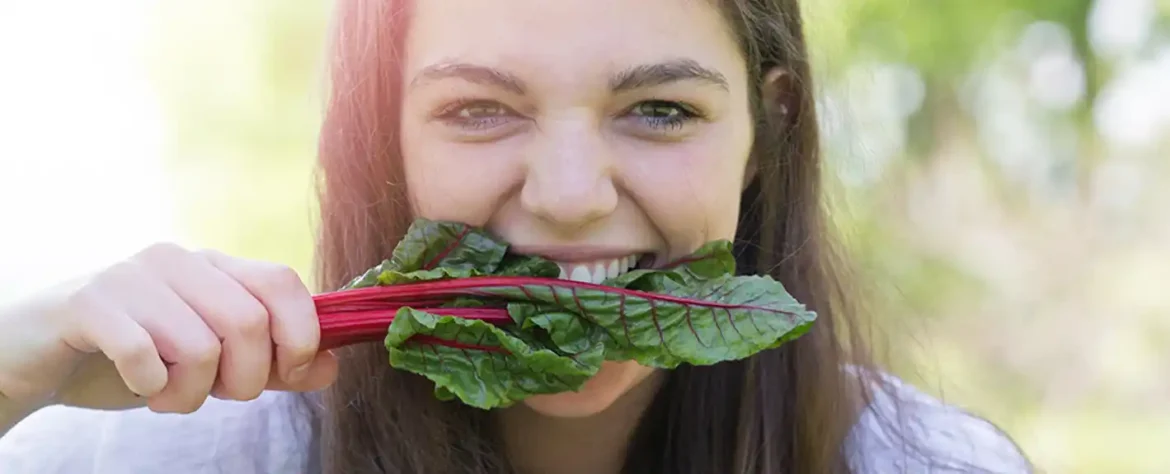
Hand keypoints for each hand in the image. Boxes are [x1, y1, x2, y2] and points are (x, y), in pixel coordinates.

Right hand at [0, 243, 337, 414]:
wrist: (41, 356)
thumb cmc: (138, 357)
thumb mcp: (215, 364)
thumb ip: (274, 364)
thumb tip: (331, 367)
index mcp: (216, 267)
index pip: (284, 283)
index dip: (302, 336)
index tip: (289, 374)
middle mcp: (179, 261)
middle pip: (250, 321)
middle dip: (246, 379)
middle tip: (215, 393)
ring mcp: (132, 276)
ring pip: (200, 345)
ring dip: (190, 393)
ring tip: (167, 393)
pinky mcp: (89, 302)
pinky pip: (143, 353)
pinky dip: (150, 386)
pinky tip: (137, 384)